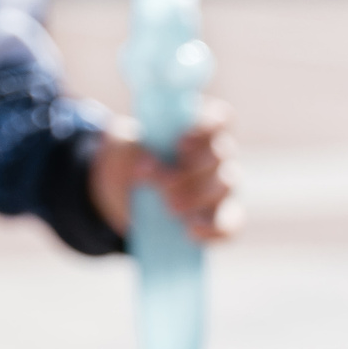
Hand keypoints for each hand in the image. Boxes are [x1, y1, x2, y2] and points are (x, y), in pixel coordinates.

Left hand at [89, 101, 239, 242]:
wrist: (118, 194)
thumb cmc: (127, 159)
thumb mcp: (119, 146)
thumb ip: (131, 147)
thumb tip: (148, 161)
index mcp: (195, 126)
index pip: (219, 117)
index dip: (208, 126)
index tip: (181, 141)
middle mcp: (215, 155)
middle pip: (222, 154)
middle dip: (192, 169)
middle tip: (163, 183)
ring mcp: (220, 187)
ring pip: (226, 186)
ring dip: (197, 196)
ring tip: (169, 207)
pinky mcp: (219, 218)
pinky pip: (229, 225)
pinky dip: (214, 229)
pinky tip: (192, 231)